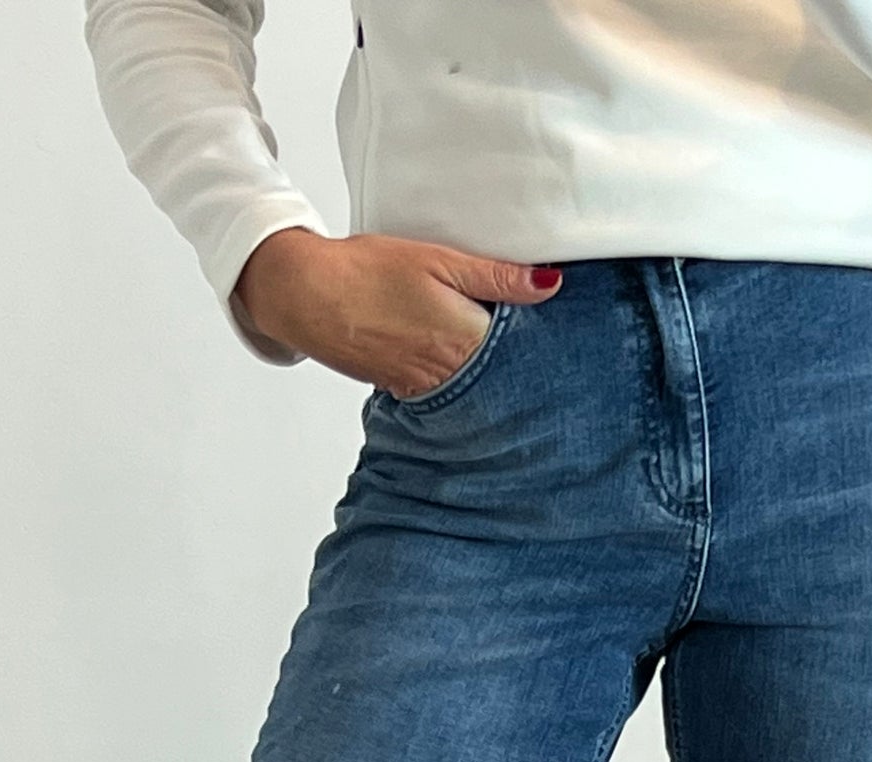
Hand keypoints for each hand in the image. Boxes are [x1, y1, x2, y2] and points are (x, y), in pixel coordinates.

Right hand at [233, 230, 561, 393]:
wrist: (307, 295)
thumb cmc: (368, 271)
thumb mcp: (438, 259)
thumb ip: (496, 278)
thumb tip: (551, 285)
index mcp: (465, 340)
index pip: (523, 353)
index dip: (544, 347)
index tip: (564, 340)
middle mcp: (449, 374)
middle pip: (502, 376)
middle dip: (522, 365)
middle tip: (545, 352)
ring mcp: (425, 387)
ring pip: (475, 387)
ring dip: (491, 375)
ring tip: (505, 358)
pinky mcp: (404, 389)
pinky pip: (445, 390)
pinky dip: (458, 379)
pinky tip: (461, 363)